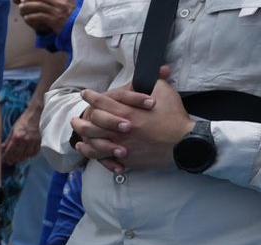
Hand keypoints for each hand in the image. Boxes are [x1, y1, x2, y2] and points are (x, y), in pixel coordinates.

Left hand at [3, 107, 41, 164]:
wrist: (33, 116)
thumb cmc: (21, 123)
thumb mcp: (12, 131)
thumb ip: (7, 141)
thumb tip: (2, 150)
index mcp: (17, 136)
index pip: (10, 151)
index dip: (5, 157)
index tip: (3, 160)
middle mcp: (26, 140)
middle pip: (17, 155)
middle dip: (11, 159)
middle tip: (8, 161)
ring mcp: (33, 141)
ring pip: (25, 156)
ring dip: (20, 159)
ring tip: (15, 159)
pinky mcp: (39, 142)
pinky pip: (33, 153)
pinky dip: (29, 156)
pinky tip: (25, 156)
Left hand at [17, 0, 73, 34]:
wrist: (82, 31)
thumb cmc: (73, 20)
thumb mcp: (68, 8)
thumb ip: (57, 4)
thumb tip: (43, 4)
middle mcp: (61, 3)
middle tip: (21, 1)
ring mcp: (59, 11)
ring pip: (39, 6)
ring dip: (27, 7)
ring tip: (21, 9)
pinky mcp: (55, 20)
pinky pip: (40, 16)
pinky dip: (31, 17)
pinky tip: (26, 18)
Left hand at [72, 67, 187, 173]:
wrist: (184, 143)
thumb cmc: (175, 117)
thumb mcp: (165, 93)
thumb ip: (155, 81)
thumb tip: (158, 69)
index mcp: (127, 112)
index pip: (102, 102)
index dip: (92, 97)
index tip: (85, 94)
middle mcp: (120, 130)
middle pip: (92, 123)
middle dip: (81, 118)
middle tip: (75, 117)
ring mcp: (121, 145)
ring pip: (93, 141)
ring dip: (83, 136)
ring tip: (77, 132)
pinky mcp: (125, 158)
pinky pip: (103, 157)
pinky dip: (92, 153)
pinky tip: (86, 149)